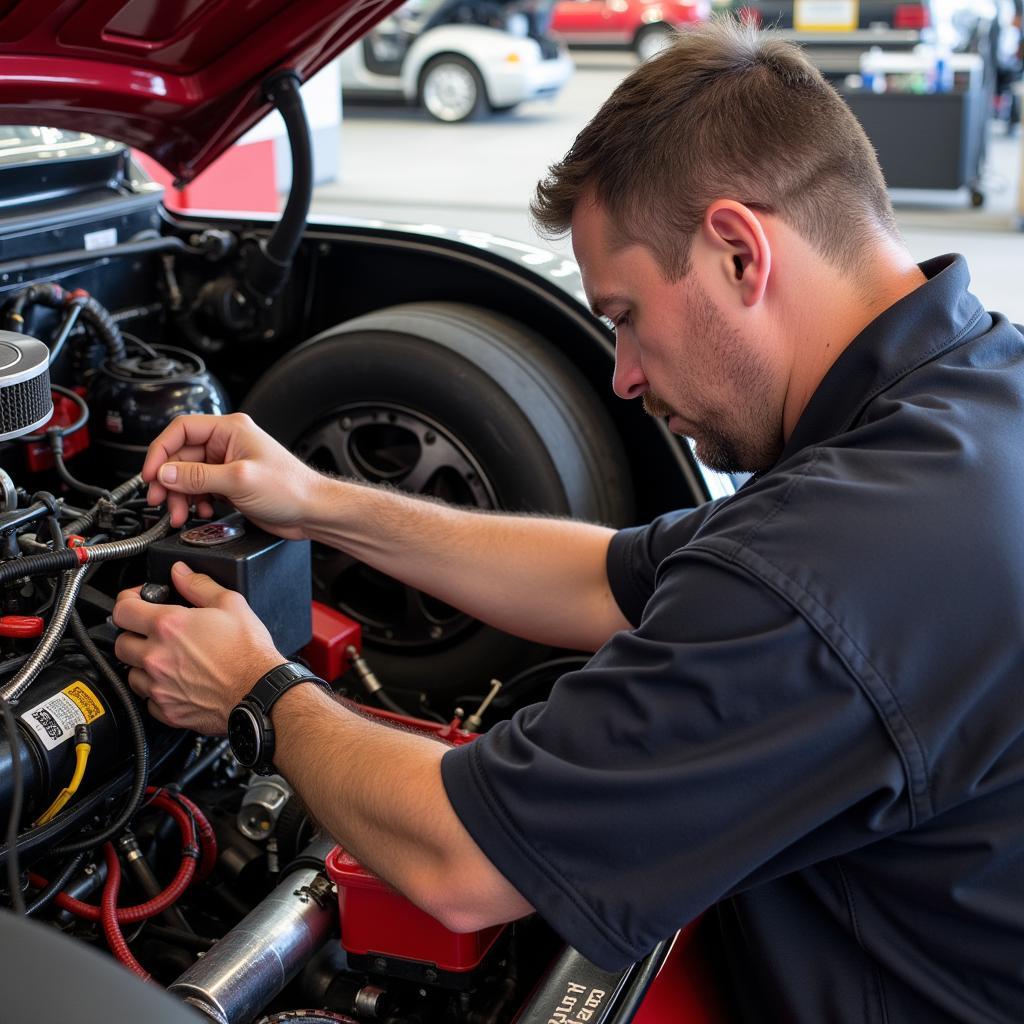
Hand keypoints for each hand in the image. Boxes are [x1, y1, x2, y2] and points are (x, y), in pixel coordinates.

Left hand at [113, 562, 283, 733]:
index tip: (137, 601)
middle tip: (152, 632)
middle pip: (121, 642)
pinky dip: (156, 690)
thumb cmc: (248, 652)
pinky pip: (147, 699)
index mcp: (169, 626)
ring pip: (130, 673)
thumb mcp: (230, 604)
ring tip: (165, 659)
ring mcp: (159, 686)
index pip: (122, 609)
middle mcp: (156, 656)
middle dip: (134, 634)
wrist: (259, 690)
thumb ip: (198, 585)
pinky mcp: (167, 710)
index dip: (128, 600)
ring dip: (142, 664)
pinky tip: (175, 682)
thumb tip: (180, 572)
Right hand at [142, 412, 323, 536]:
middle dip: (168, 480)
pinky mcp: (231, 484)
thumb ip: (198, 477)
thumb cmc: (291, 488)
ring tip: (181, 514)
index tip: (151, 474)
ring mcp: (228, 464)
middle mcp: (228, 443)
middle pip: (180, 456)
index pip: (181, 429)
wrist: (313, 512)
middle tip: (161, 500)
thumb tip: (165, 473)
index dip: (160, 451)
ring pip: (188, 476)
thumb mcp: (238, 480)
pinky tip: (202, 512)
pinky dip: (196, 502)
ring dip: (180, 496)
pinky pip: (201, 490)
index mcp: (230, 429)